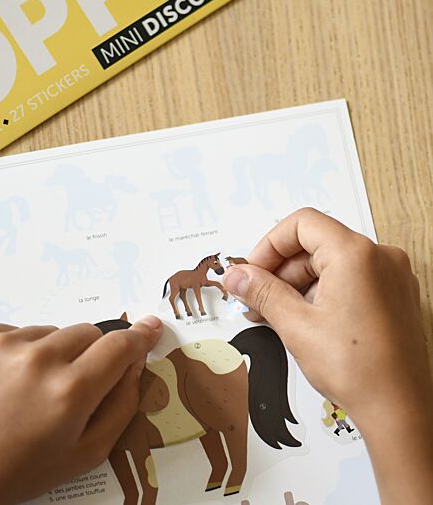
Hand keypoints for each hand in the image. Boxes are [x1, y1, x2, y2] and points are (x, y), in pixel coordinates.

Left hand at [0, 317, 162, 504]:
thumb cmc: (23, 469)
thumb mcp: (86, 452)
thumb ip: (122, 404)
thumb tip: (135, 361)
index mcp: (69, 392)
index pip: (119, 346)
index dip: (139, 336)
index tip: (150, 326)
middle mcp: (38, 360)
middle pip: (88, 332)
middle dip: (89, 354)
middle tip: (69, 385)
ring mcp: (4, 344)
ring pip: (53, 332)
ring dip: (52, 353)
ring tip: (29, 389)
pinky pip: (20, 330)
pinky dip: (21, 350)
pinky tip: (6, 381)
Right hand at [223, 208, 432, 504]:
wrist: (400, 411)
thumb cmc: (360, 371)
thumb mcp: (296, 325)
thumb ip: (261, 292)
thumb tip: (237, 276)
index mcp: (356, 255)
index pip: (301, 224)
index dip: (269, 245)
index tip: (253, 269)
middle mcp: (379, 257)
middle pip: (314, 244)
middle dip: (280, 270)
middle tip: (256, 297)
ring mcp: (390, 276)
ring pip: (330, 263)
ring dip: (297, 284)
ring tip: (276, 314)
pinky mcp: (392, 294)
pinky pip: (348, 278)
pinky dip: (320, 292)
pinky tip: (302, 318)